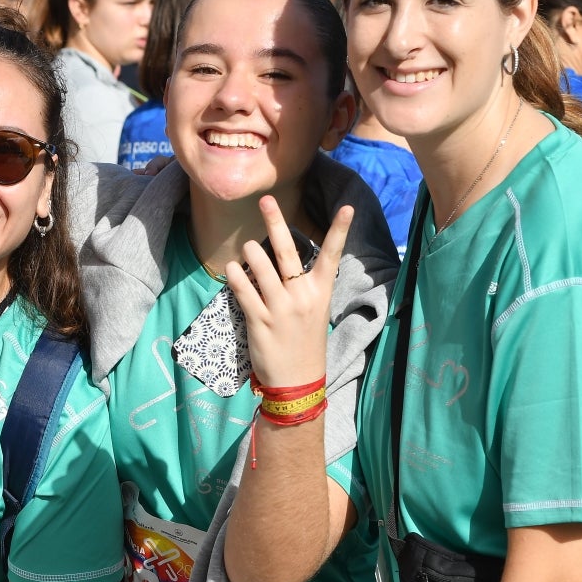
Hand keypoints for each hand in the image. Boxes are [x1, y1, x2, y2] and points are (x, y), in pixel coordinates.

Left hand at [225, 197, 351, 387]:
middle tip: (265, 200)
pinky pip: (243, 289)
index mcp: (320, 292)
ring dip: (249, 252)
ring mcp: (280, 307)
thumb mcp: (314, 312)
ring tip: (246, 248)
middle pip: (286, 251)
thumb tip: (280, 262)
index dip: (340, 231)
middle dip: (275, 222)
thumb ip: (301, 287)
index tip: (348, 207)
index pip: (332, 255)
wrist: (297, 380)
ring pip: (259, 266)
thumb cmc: (304, 343)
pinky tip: (233, 269)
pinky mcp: (259, 320)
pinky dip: (236, 275)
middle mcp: (302, 296)